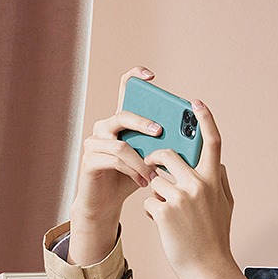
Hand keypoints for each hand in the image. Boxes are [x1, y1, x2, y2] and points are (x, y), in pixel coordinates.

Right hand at [69, 67, 162, 264]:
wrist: (107, 203)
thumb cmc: (131, 178)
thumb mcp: (150, 159)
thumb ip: (162, 146)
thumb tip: (188, 140)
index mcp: (122, 122)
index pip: (124, 90)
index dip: (135, 77)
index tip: (151, 75)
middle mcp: (105, 127)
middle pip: (123, 115)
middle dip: (143, 122)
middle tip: (159, 131)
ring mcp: (94, 142)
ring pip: (119, 143)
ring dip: (140, 159)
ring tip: (154, 173)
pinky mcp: (89, 160)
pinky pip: (113, 160)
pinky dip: (131, 171)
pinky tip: (143, 181)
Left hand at [142, 102, 262, 278]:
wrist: (208, 268)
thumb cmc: (216, 237)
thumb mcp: (226, 205)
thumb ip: (220, 180)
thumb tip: (218, 162)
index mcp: (214, 179)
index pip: (211, 141)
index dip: (204, 119)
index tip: (195, 103)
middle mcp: (198, 184)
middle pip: (167, 154)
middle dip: (155, 160)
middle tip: (151, 168)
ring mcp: (179, 197)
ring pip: (154, 179)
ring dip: (155, 193)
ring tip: (167, 212)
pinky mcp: (163, 211)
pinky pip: (148, 200)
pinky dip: (152, 212)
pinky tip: (163, 225)